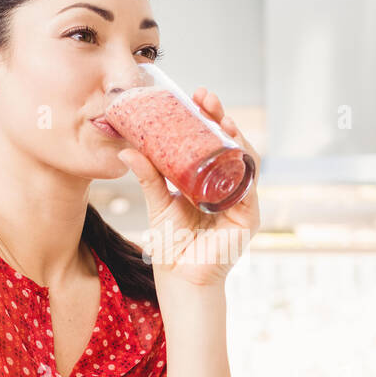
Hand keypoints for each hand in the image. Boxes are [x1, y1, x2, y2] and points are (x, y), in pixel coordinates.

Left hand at [116, 87, 260, 287]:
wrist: (180, 280)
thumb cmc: (171, 247)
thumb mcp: (159, 203)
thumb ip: (148, 177)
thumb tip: (126, 150)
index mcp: (211, 183)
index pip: (213, 144)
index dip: (206, 119)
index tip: (194, 96)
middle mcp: (230, 189)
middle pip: (230, 146)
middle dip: (221, 117)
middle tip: (205, 97)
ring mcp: (242, 202)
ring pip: (243, 159)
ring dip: (233, 133)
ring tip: (219, 114)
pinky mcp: (249, 216)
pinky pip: (248, 184)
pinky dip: (242, 163)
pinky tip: (232, 145)